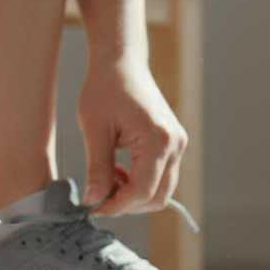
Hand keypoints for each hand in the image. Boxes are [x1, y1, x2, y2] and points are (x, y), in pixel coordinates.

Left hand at [77, 59, 186, 216]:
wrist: (121, 62)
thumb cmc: (105, 89)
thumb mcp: (95, 130)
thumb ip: (98, 168)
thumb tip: (94, 199)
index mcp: (158, 140)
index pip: (142, 191)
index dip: (116, 205)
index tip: (92, 207)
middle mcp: (175, 144)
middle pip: (158, 197)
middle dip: (127, 204)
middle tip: (98, 197)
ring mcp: (177, 144)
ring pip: (161, 190)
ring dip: (134, 195)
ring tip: (107, 180)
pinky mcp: (173, 143)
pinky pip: (161, 175)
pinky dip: (141, 182)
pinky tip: (118, 171)